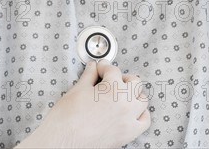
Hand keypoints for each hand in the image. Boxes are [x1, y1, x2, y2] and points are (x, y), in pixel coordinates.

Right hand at [17, 59, 150, 148]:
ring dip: (134, 94)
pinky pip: (144, 121)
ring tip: (121, 93)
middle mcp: (124, 103)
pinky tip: (130, 111)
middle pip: (134, 82)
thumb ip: (89, 75)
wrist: (63, 141)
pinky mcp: (127, 134)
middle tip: (110, 79)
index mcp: (112, 88)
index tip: (99, 69)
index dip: (104, 67)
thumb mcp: (78, 89)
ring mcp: (128, 120)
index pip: (113, 70)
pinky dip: (141, 113)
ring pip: (142, 100)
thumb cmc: (68, 117)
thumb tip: (93, 67)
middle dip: (122, 78)